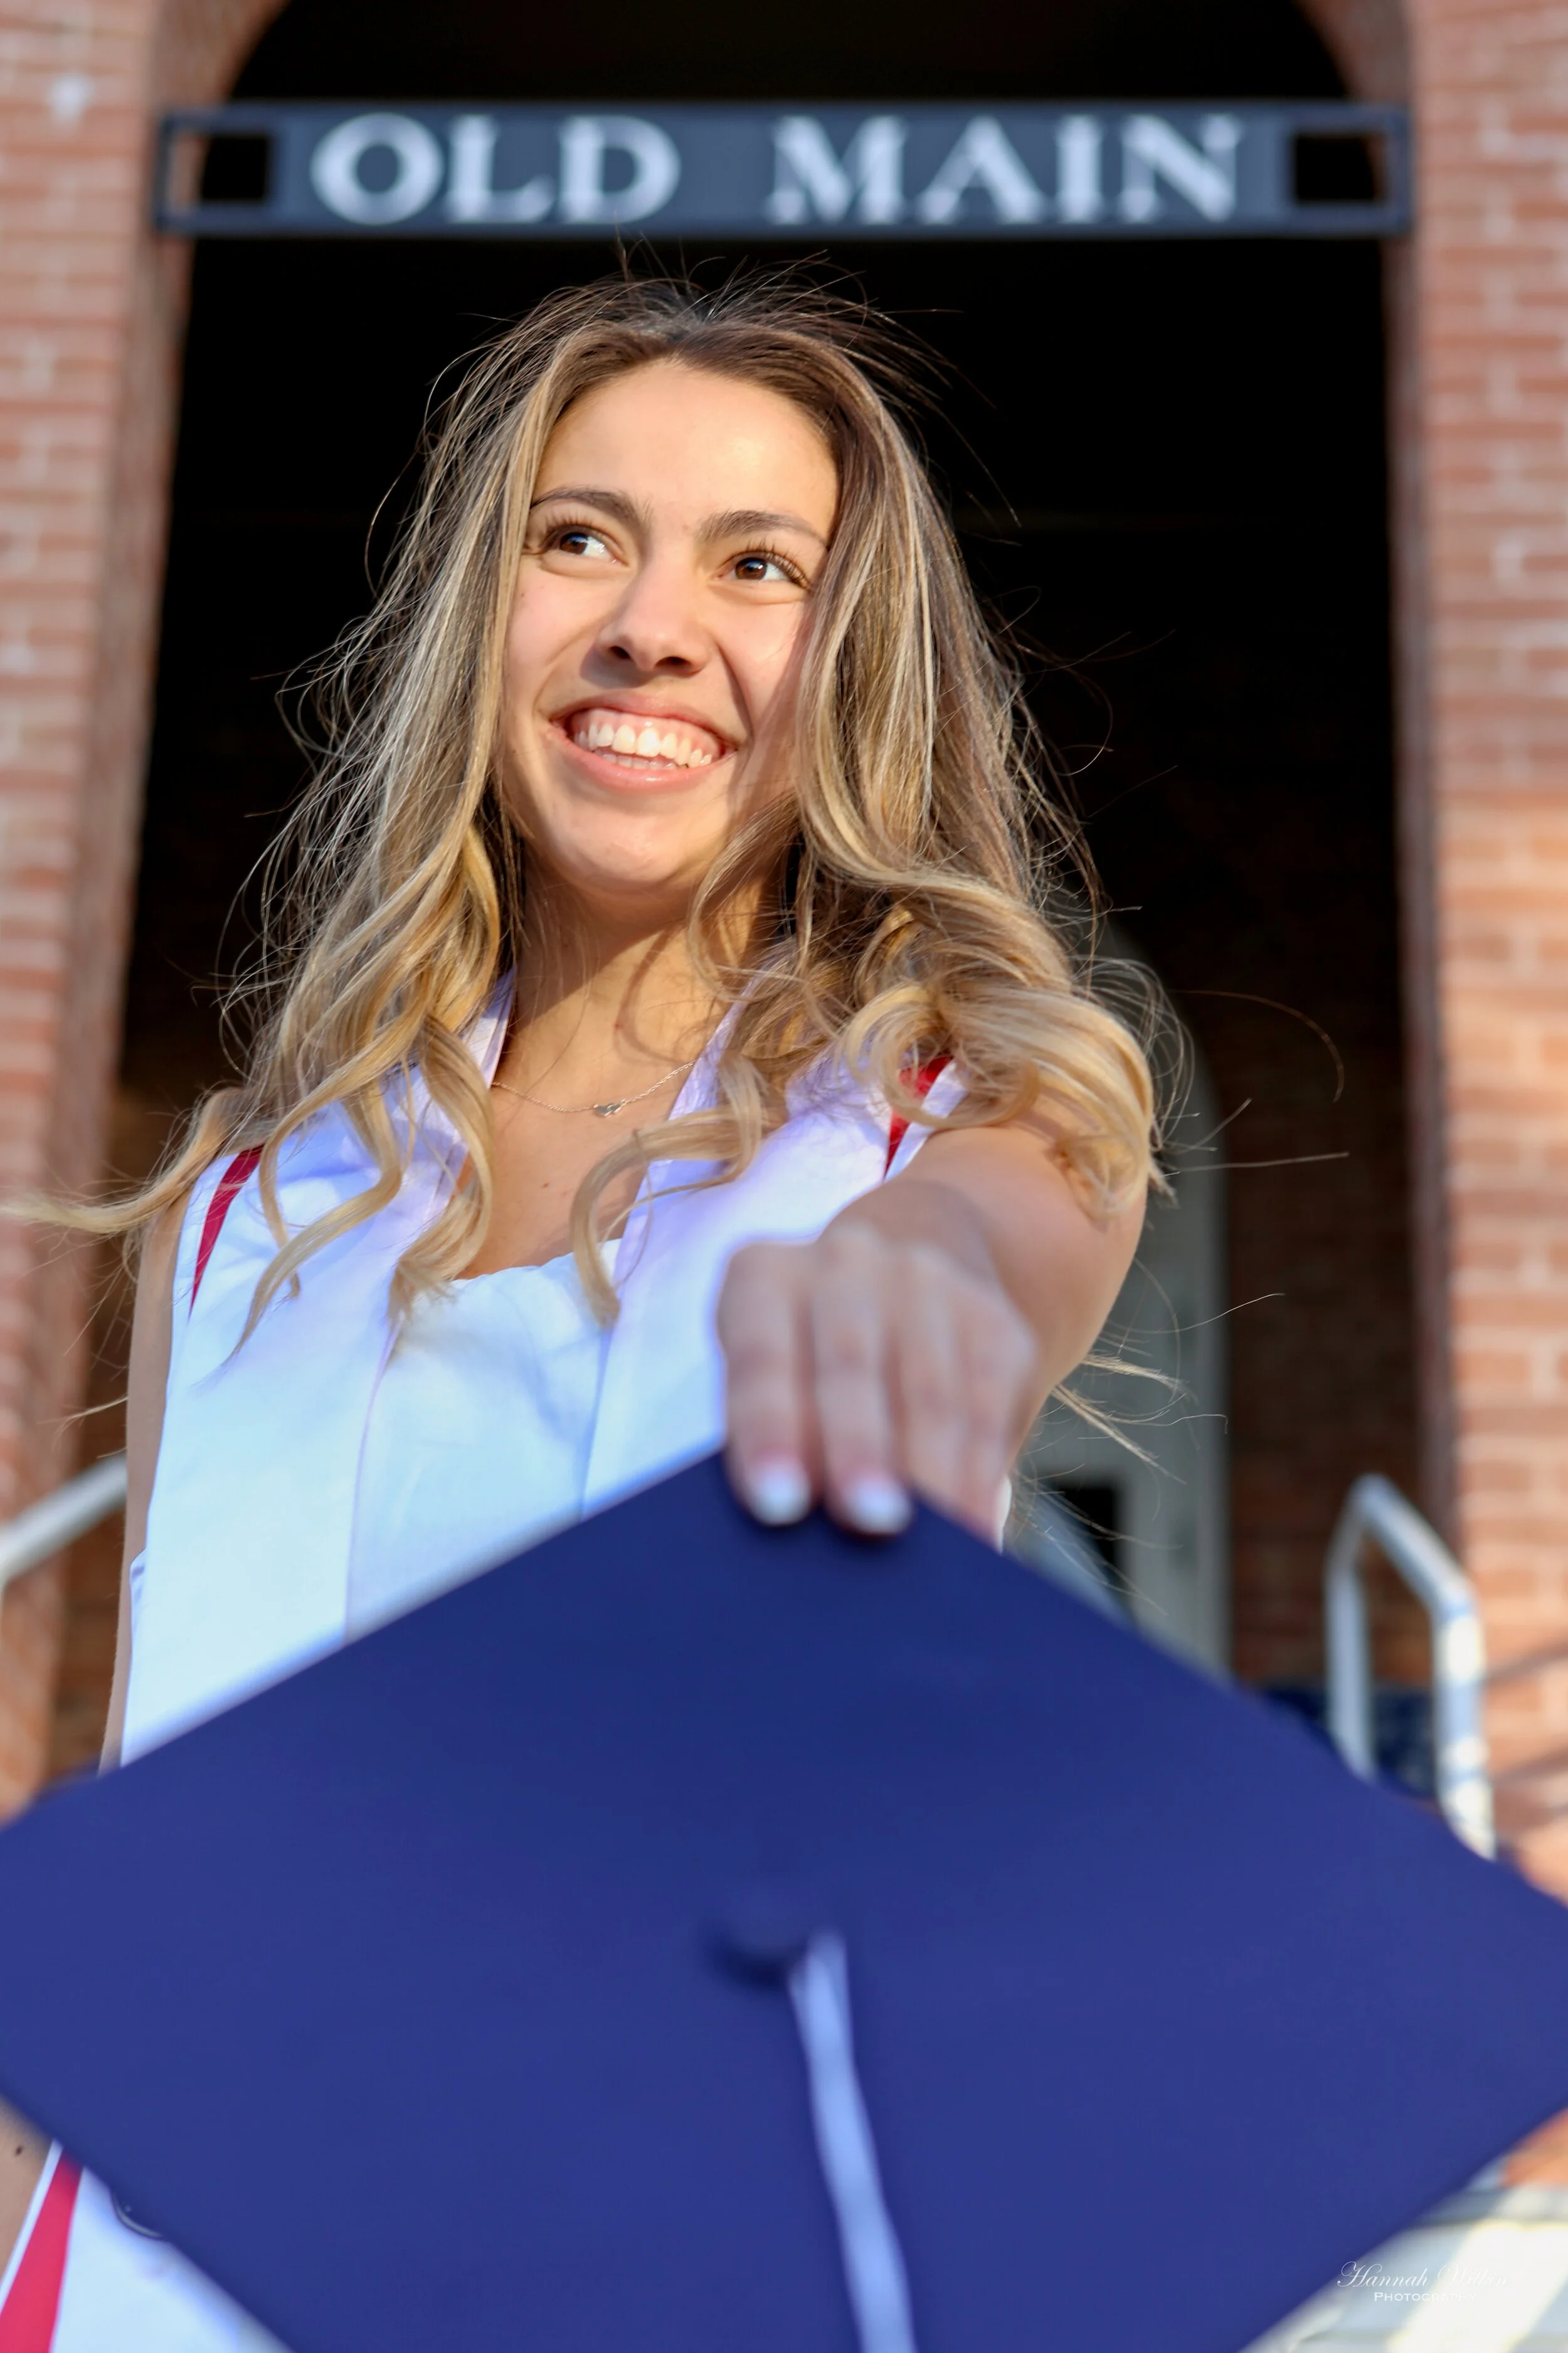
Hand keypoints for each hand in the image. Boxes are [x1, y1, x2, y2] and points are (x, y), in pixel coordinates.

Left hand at [716, 1209, 1038, 1540]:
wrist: (902, 1278)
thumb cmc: (804, 1371)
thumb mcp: (769, 1384)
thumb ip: (773, 1440)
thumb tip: (803, 1531)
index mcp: (764, 1278)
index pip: (760, 1356)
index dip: (767, 1429)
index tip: (776, 1506)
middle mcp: (846, 1263)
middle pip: (851, 1364)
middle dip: (860, 1449)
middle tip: (868, 1524)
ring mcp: (928, 1283)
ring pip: (931, 1391)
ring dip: (933, 1472)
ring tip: (936, 1548)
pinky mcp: (994, 1322)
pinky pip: (990, 1407)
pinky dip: (981, 1477)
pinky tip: (975, 1533)